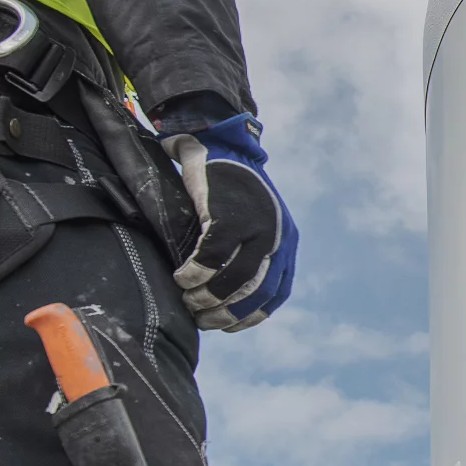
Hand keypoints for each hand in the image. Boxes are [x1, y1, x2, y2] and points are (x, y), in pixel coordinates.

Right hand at [160, 113, 298, 330]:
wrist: (222, 141)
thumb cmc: (231, 187)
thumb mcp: (253, 221)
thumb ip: (247, 252)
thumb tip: (222, 293)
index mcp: (285, 242)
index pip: (276, 293)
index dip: (250, 315)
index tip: (227, 325)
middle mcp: (276, 237)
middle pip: (253, 293)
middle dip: (224, 312)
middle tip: (199, 317)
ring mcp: (254, 226)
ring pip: (232, 280)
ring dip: (206, 298)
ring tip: (188, 300)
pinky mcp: (227, 215)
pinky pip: (209, 258)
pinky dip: (193, 274)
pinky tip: (181, 277)